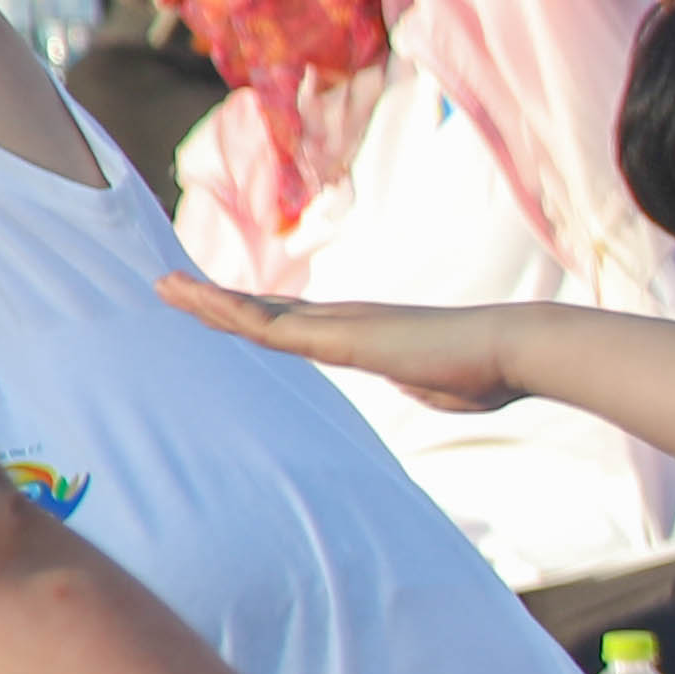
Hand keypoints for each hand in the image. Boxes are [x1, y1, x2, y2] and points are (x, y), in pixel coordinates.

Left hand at [151, 273, 541, 412]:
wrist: (511, 349)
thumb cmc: (488, 372)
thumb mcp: (439, 388)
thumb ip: (415, 381)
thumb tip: (411, 379)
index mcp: (365, 333)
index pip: (296, 322)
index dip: (254, 311)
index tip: (221, 307)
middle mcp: (344, 318)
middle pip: (265, 308)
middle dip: (217, 299)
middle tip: (171, 285)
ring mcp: (339, 323)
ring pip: (256, 311)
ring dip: (207, 299)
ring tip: (163, 286)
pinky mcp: (339, 336)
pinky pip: (270, 325)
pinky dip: (228, 311)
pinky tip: (196, 301)